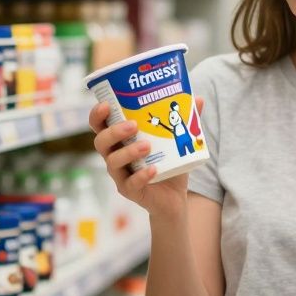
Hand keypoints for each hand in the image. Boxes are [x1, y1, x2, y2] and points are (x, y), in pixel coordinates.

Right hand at [90, 98, 204, 219]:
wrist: (174, 197)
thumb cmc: (169, 164)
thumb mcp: (177, 140)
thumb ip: (184, 120)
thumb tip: (198, 99)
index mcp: (120, 140)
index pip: (100, 125)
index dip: (98, 114)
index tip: (107, 105)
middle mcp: (115, 156)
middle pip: (101, 142)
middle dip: (114, 131)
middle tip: (133, 125)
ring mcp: (120, 174)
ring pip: (113, 162)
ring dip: (128, 152)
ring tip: (146, 146)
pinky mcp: (130, 190)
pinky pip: (130, 183)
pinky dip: (141, 175)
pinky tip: (154, 170)